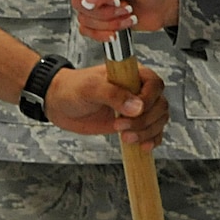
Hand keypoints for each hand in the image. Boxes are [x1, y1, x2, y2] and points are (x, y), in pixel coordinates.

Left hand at [47, 65, 167, 148]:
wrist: (60, 104)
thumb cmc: (72, 89)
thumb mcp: (90, 88)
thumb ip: (113, 95)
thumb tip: (137, 106)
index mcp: (131, 74)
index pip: (154, 84)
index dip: (149, 100)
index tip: (134, 111)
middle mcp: (137, 89)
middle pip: (159, 105)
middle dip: (144, 121)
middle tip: (122, 127)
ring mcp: (136, 108)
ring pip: (158, 120)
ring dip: (147, 132)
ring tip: (126, 138)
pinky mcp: (132, 123)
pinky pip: (152, 132)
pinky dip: (152, 139)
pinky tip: (143, 146)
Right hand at [68, 0, 180, 37]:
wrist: (164, 3)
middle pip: (78, 3)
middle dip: (105, 10)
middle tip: (124, 5)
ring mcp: (94, 2)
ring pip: (84, 19)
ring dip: (109, 22)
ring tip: (127, 14)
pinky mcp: (97, 19)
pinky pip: (87, 31)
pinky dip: (104, 32)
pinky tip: (119, 27)